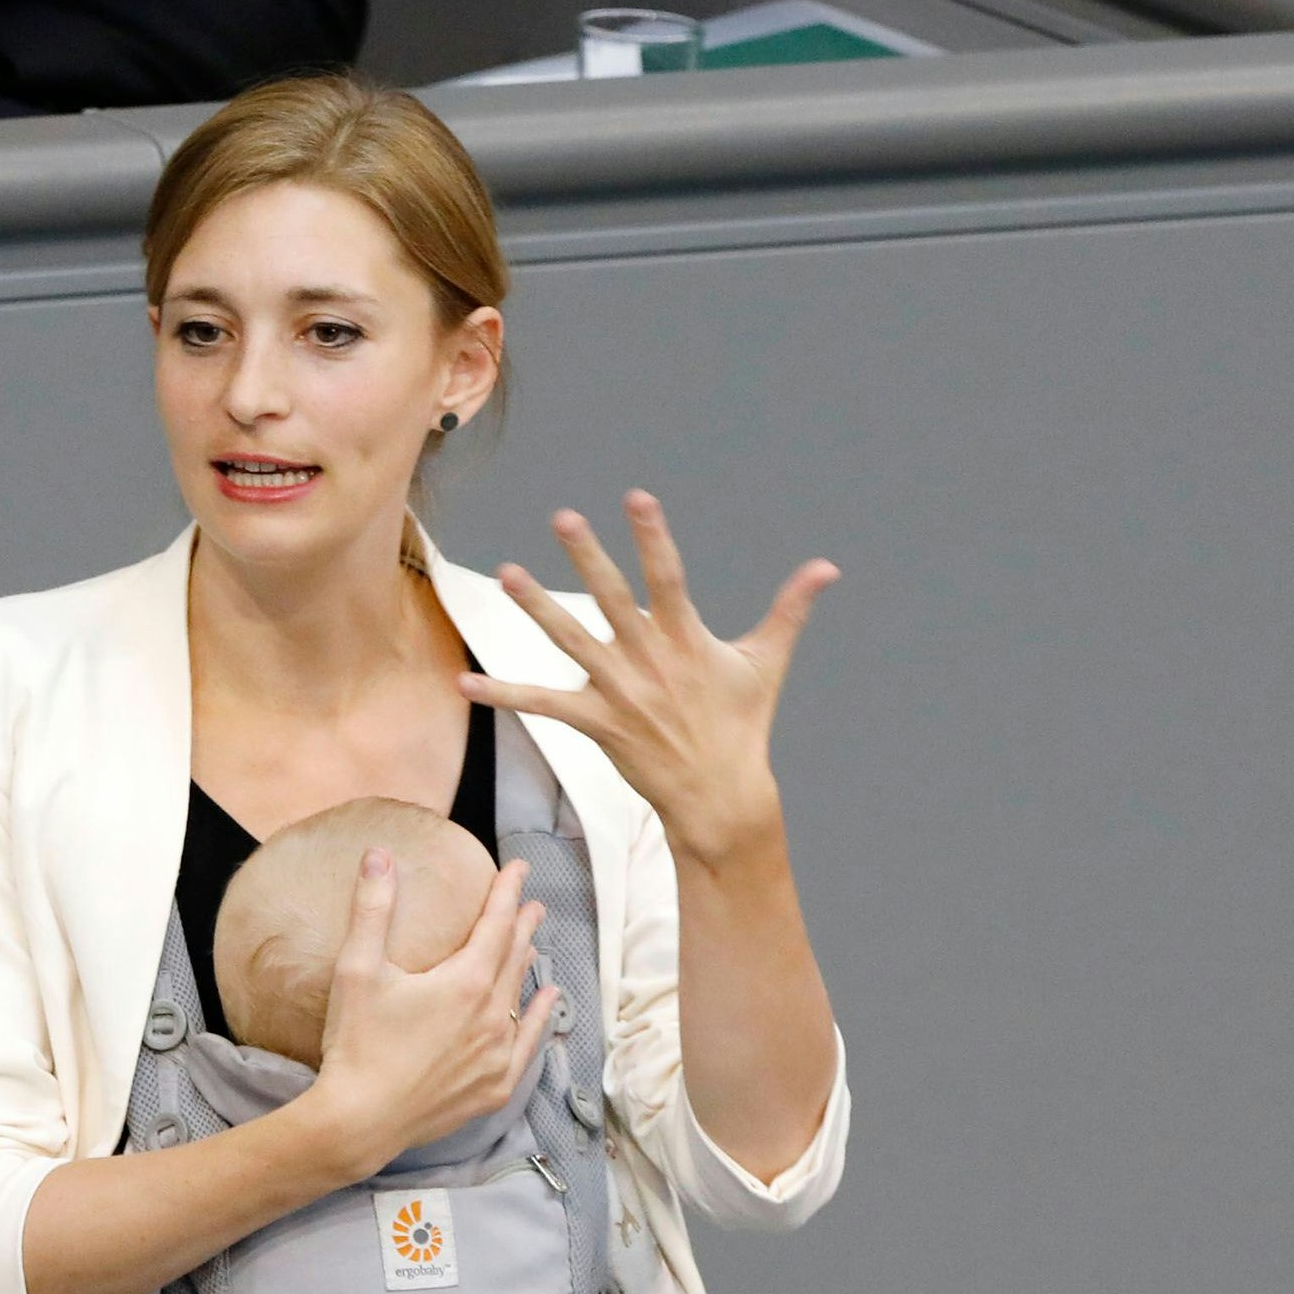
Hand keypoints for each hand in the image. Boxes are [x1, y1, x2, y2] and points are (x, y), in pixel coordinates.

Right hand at [298, 851, 558, 1173]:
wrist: (360, 1121)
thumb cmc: (356, 1045)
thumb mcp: (356, 970)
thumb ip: (372, 908)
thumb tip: (379, 855)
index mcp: (464, 982)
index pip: (496, 924)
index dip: (507, 893)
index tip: (517, 869)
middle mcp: (491, 1015)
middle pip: (514, 957)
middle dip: (522, 925)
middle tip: (530, 903)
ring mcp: (496, 1054)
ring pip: (520, 997)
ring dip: (527, 965)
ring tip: (534, 944)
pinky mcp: (493, 1087)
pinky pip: (527, 1044)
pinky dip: (539, 1018)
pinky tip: (548, 1002)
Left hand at [479, 491, 839, 867]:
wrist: (720, 796)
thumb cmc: (742, 725)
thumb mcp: (766, 664)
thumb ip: (790, 609)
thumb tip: (828, 567)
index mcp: (688, 639)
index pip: (669, 576)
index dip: (652, 536)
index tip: (636, 497)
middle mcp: (650, 661)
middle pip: (613, 600)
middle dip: (588, 558)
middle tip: (563, 517)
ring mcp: (621, 693)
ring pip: (571, 642)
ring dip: (537, 608)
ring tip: (507, 574)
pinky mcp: (598, 723)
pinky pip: (543, 705)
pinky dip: (503, 695)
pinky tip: (465, 683)